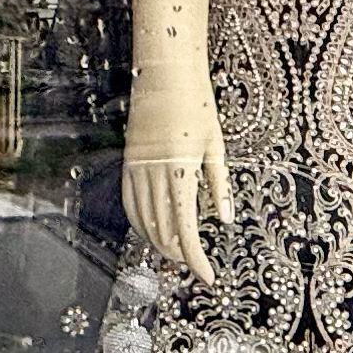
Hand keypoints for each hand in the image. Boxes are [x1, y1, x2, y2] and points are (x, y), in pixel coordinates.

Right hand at [122, 77, 231, 284]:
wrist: (165, 75)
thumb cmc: (197, 106)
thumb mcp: (216, 146)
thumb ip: (219, 185)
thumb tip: (223, 220)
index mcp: (181, 171)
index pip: (186, 229)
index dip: (195, 258)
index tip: (207, 276)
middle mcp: (155, 174)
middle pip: (163, 230)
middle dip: (180, 253)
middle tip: (196, 265)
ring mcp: (137, 169)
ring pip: (144, 221)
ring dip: (160, 242)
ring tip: (178, 254)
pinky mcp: (128, 163)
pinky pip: (130, 203)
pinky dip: (139, 223)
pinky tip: (150, 232)